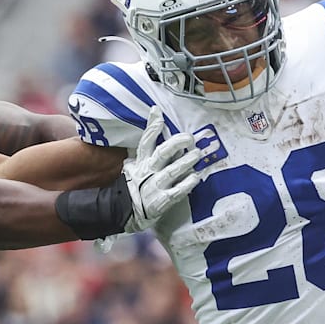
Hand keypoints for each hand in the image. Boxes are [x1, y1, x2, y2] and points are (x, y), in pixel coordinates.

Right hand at [123, 107, 202, 231]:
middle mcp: (149, 171)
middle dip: (176, 143)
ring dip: (185, 162)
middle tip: (189, 138)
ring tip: (197, 154)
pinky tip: (195, 177)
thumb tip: (158, 127)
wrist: (127, 211)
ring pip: (172, 171)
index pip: (146, 141)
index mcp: (142, 161)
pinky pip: (176, 191)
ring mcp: (155, 186)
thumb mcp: (138, 164)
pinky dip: (186, 184)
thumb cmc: (138, 184)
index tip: (157, 112)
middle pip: (161, 153)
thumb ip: (150, 148)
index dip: (152, 127)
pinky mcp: (162, 201)